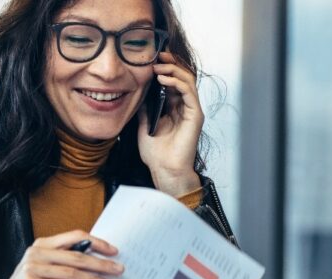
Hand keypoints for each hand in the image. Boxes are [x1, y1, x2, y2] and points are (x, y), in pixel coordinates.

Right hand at [0, 230, 123, 278]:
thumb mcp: (45, 268)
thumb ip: (64, 261)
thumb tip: (96, 262)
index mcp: (42, 244)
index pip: (74, 236)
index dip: (96, 242)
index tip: (113, 251)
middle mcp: (37, 253)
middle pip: (77, 255)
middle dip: (101, 263)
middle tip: (118, 269)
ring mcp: (32, 268)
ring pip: (71, 272)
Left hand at [138, 52, 201, 196]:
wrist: (164, 170)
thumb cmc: (156, 153)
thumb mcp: (144, 124)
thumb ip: (144, 108)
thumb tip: (136, 92)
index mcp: (174, 107)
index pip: (172, 80)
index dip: (164, 68)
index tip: (152, 58)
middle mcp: (184, 106)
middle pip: (182, 76)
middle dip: (171, 63)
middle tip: (157, 54)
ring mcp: (191, 110)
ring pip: (187, 80)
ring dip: (173, 70)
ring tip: (159, 65)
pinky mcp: (196, 115)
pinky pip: (188, 93)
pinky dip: (177, 82)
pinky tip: (163, 79)